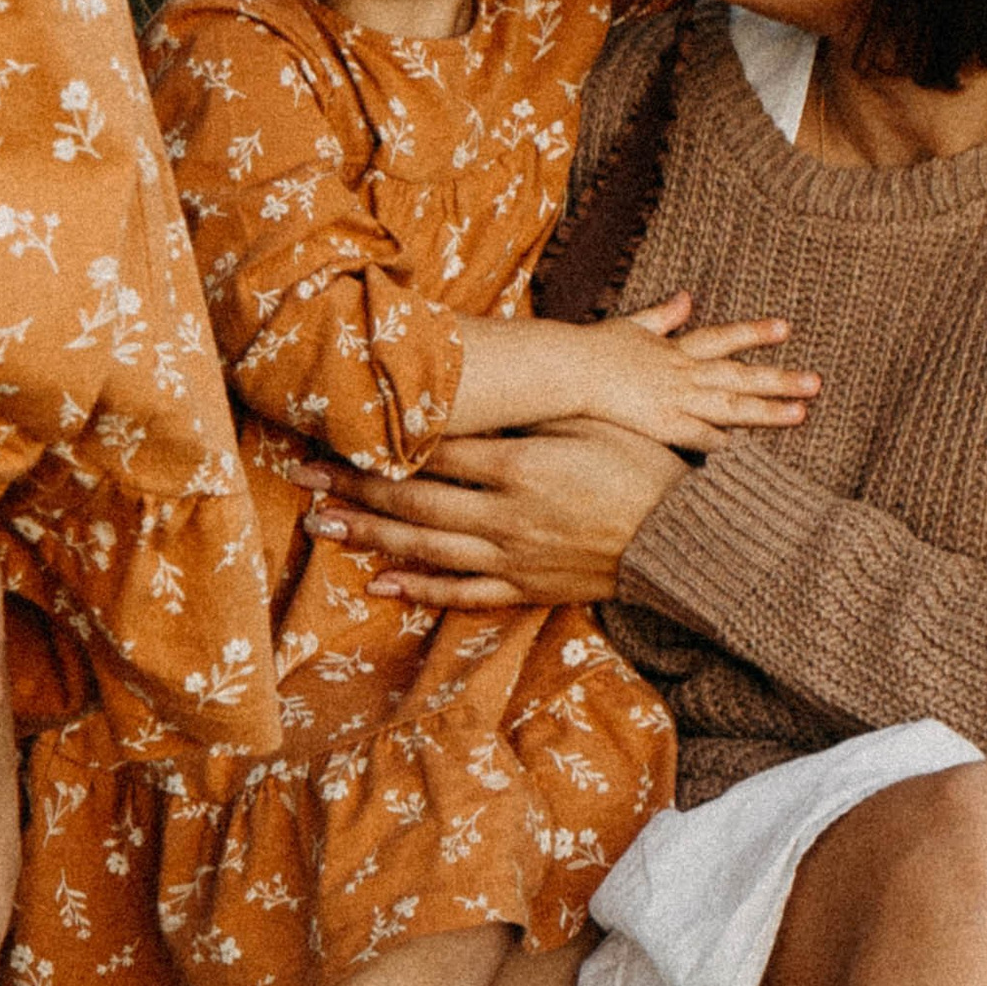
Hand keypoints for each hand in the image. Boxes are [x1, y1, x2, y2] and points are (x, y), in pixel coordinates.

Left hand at [313, 421, 685, 610]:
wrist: (686, 536)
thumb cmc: (644, 464)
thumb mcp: (590, 420)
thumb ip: (531, 409)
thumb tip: (476, 392)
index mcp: (519, 464)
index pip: (432, 451)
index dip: (378, 441)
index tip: (334, 428)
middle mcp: (505, 515)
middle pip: (412, 501)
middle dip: (351, 488)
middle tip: (300, 476)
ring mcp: (513, 556)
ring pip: (425, 549)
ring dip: (369, 537)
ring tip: (320, 525)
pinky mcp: (527, 587)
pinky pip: (463, 593)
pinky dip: (419, 590)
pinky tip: (379, 583)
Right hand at [592, 290, 819, 447]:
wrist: (568, 368)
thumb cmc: (594, 347)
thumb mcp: (633, 324)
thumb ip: (663, 315)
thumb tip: (688, 297)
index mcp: (677, 349)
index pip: (724, 339)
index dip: (755, 334)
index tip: (786, 329)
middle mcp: (684, 373)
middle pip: (740, 376)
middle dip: (780, 379)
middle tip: (816, 382)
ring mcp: (676, 400)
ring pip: (731, 407)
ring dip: (767, 411)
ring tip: (801, 414)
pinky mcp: (662, 425)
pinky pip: (699, 436)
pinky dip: (722, 443)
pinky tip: (747, 451)